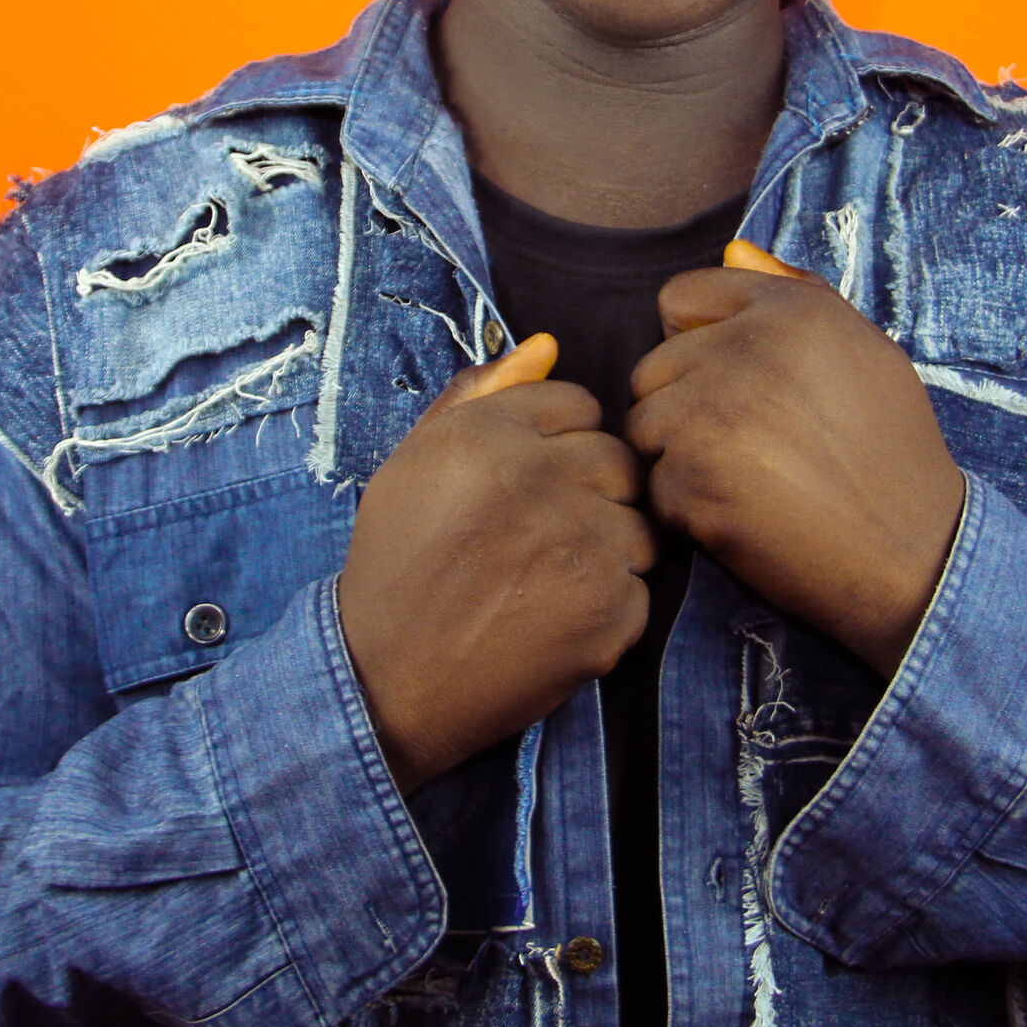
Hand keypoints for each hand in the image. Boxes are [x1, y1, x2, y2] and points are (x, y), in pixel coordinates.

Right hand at [337, 334, 653, 793]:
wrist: (386, 681)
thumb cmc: (399, 564)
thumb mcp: (415, 463)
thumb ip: (479, 395)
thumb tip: (548, 344)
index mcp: (490, 435)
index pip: (578, 404)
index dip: (553, 447)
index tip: (520, 487)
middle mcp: (541, 480)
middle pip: (617, 460)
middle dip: (589, 493)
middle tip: (535, 539)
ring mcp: (582, 547)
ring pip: (638, 525)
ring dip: (605, 550)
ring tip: (543, 581)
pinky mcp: (609, 612)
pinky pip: (639, 590)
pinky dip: (606, 608)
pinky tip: (553, 622)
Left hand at [625, 241, 964, 675]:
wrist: (913, 554)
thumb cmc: (892, 452)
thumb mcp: (865, 352)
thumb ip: (796, 296)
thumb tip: (732, 251)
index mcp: (789, 311)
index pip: (678, 298)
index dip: (694, 341)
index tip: (726, 381)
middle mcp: (745, 350)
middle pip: (653, 367)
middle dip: (684, 405)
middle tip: (744, 445)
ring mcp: (712, 415)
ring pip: (645, 426)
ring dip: (679, 456)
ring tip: (744, 480)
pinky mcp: (691, 481)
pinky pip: (656, 485)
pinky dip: (687, 508)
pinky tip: (743, 517)